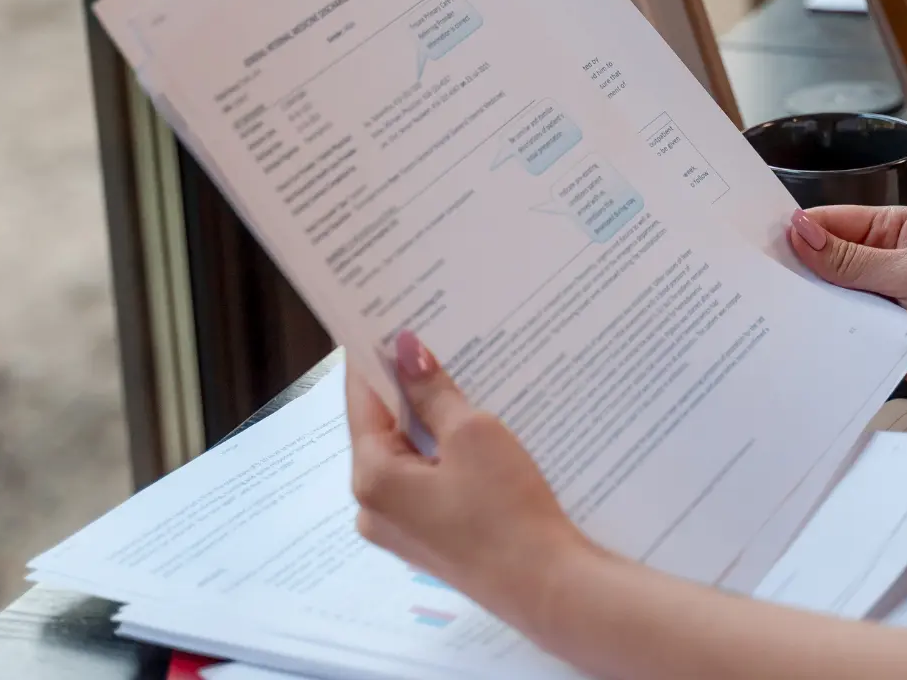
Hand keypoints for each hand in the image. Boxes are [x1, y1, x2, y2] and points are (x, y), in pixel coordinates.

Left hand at [347, 331, 590, 630]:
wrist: (545, 584)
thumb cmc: (506, 510)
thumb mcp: (472, 435)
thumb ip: (433, 392)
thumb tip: (407, 351)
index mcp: (372, 478)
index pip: (361, 400)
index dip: (376, 359)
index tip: (386, 322)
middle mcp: (373, 507)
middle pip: (383, 429)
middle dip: (408, 389)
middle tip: (433, 343)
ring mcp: (401, 528)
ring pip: (408, 456)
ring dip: (431, 422)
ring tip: (462, 381)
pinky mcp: (431, 538)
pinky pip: (427, 481)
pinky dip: (444, 454)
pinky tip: (474, 432)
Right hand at [788, 206, 906, 401]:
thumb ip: (851, 258)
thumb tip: (802, 233)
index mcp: (891, 231)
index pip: (829, 225)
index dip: (796, 236)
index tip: (763, 250)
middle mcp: (885, 266)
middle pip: (826, 270)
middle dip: (808, 282)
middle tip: (772, 292)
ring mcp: (886, 305)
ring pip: (837, 309)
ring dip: (833, 318)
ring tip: (805, 323)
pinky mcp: (890, 342)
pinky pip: (854, 343)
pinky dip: (849, 348)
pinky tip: (835, 351)